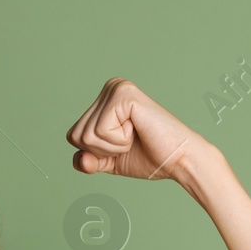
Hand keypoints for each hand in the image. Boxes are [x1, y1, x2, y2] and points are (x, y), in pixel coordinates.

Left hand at [65, 77, 213, 182]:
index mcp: (103, 100)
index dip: (96, 153)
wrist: (178, 160)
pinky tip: (138, 130)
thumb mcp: (109, 161)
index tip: (124, 145)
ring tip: (135, 136)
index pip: (73, 137)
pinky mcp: (124, 94)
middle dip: (102, 150)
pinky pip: (100, 131)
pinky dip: (118, 142)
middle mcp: (109, 88)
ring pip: (86, 135)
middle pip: (76, 135)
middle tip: (131, 142)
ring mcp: (116, 88)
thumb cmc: (148, 157)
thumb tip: (80, 160)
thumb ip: (88, 160)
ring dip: (112, 147)